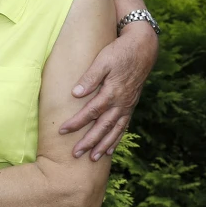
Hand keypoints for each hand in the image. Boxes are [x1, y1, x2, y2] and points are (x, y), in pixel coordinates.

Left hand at [60, 21, 157, 160]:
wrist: (143, 48)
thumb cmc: (120, 52)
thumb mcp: (103, 60)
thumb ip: (90, 78)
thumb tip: (76, 93)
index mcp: (112, 92)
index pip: (91, 112)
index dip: (76, 122)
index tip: (62, 130)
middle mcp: (121, 102)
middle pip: (103, 126)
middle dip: (89, 141)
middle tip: (76, 154)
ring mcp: (127, 105)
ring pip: (114, 130)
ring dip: (103, 145)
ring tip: (93, 158)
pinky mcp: (131, 105)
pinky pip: (123, 127)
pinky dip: (116, 139)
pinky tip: (109, 149)